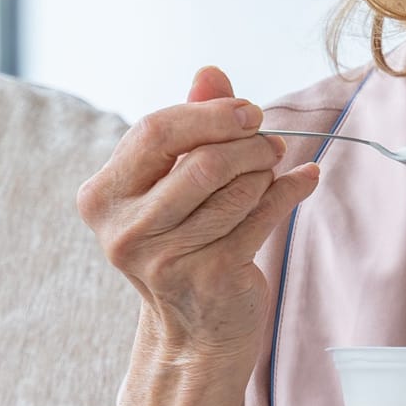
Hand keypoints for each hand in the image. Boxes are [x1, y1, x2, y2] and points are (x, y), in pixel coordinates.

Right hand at [76, 66, 320, 364]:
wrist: (193, 333)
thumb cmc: (182, 243)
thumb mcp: (172, 183)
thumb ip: (189, 125)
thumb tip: (210, 72)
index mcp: (102, 197)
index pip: (155, 131)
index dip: (208, 115)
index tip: (247, 112)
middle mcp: (124, 231)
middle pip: (202, 160)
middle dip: (248, 143)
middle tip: (271, 142)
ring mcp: (166, 259)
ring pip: (237, 187)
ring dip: (267, 171)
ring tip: (273, 170)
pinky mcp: (211, 276)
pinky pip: (264, 214)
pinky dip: (291, 190)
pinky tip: (303, 180)